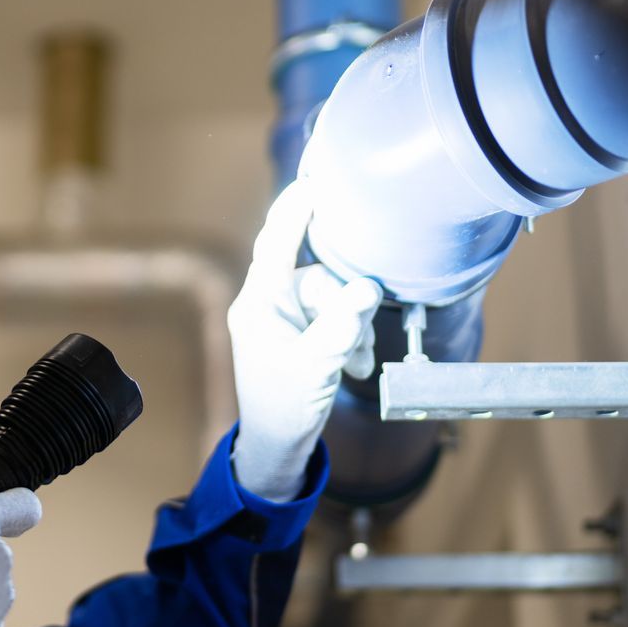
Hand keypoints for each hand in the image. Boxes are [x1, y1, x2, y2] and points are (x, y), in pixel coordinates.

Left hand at [227, 179, 383, 502]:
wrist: (276, 445)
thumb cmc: (284, 407)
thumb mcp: (317, 365)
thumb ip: (342, 325)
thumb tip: (368, 288)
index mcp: (258, 303)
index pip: (275, 243)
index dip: (294, 210)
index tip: (312, 181)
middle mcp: (268, 302)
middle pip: (318, 277)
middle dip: (345, 306)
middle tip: (358, 340)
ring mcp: (283, 317)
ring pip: (331, 298)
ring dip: (351, 328)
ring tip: (356, 362)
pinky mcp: (299, 332)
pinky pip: (332, 317)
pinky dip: (348, 338)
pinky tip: (355, 365)